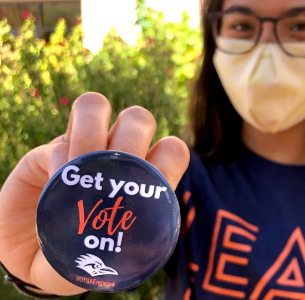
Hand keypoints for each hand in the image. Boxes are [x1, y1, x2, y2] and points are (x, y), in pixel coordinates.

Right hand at [0, 92, 189, 295]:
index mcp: (143, 177)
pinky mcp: (45, 155)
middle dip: (131, 137)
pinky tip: (56, 190)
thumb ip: (138, 226)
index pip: (172, 147)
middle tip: (116, 175)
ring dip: (92, 133)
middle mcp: (116, 157)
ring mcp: (82, 150)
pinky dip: (60, 163)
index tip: (152, 186)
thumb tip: (145, 201)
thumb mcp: (119, 252)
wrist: (39, 263)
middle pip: (138, 117)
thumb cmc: (88, 257)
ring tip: (82, 171)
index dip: (168, 155)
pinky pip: (58, 143)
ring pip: (95, 106)